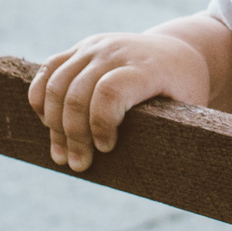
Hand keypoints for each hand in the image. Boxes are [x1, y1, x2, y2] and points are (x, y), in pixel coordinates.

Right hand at [29, 31, 208, 172]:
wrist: (177, 52)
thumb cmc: (183, 91)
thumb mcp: (190, 112)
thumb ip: (176, 138)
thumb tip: (167, 183)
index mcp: (148, 67)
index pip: (111, 91)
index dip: (100, 123)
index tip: (107, 149)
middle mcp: (117, 52)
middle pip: (78, 92)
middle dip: (74, 135)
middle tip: (79, 166)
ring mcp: (96, 47)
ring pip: (57, 84)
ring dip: (53, 124)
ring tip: (61, 155)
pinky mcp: (80, 48)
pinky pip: (48, 70)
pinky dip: (40, 98)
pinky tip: (47, 124)